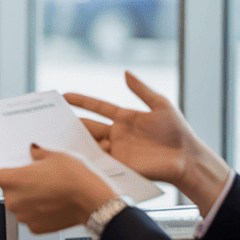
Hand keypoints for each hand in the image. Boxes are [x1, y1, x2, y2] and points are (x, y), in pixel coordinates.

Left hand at [0, 145, 117, 234]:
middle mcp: (13, 200)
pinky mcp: (35, 228)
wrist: (92, 201)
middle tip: (33, 174)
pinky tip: (52, 201)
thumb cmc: (75, 178)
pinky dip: (37, 209)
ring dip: (27, 196)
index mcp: (12, 180)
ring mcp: (23, 216)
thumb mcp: (55, 155)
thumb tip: (33, 151)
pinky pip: (30, 215)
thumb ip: (37, 153)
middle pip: (5, 188)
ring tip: (47, 188)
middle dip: (16, 181)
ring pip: (18, 203)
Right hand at [65, 71, 230, 213]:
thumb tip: (126, 72)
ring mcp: (117, 151)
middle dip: (71, 122)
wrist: (187, 158)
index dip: (81, 101)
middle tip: (51, 119)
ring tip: (55, 137)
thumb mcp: (160, 105)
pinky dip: (86, 159)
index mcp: (125, 118)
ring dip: (74, 141)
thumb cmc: (177, 131)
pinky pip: (99, 162)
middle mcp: (117, 134)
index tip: (64, 96)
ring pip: (90, 144)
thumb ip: (142, 90)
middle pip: (89, 126)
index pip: (97, 108)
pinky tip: (72, 157)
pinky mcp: (120, 166)